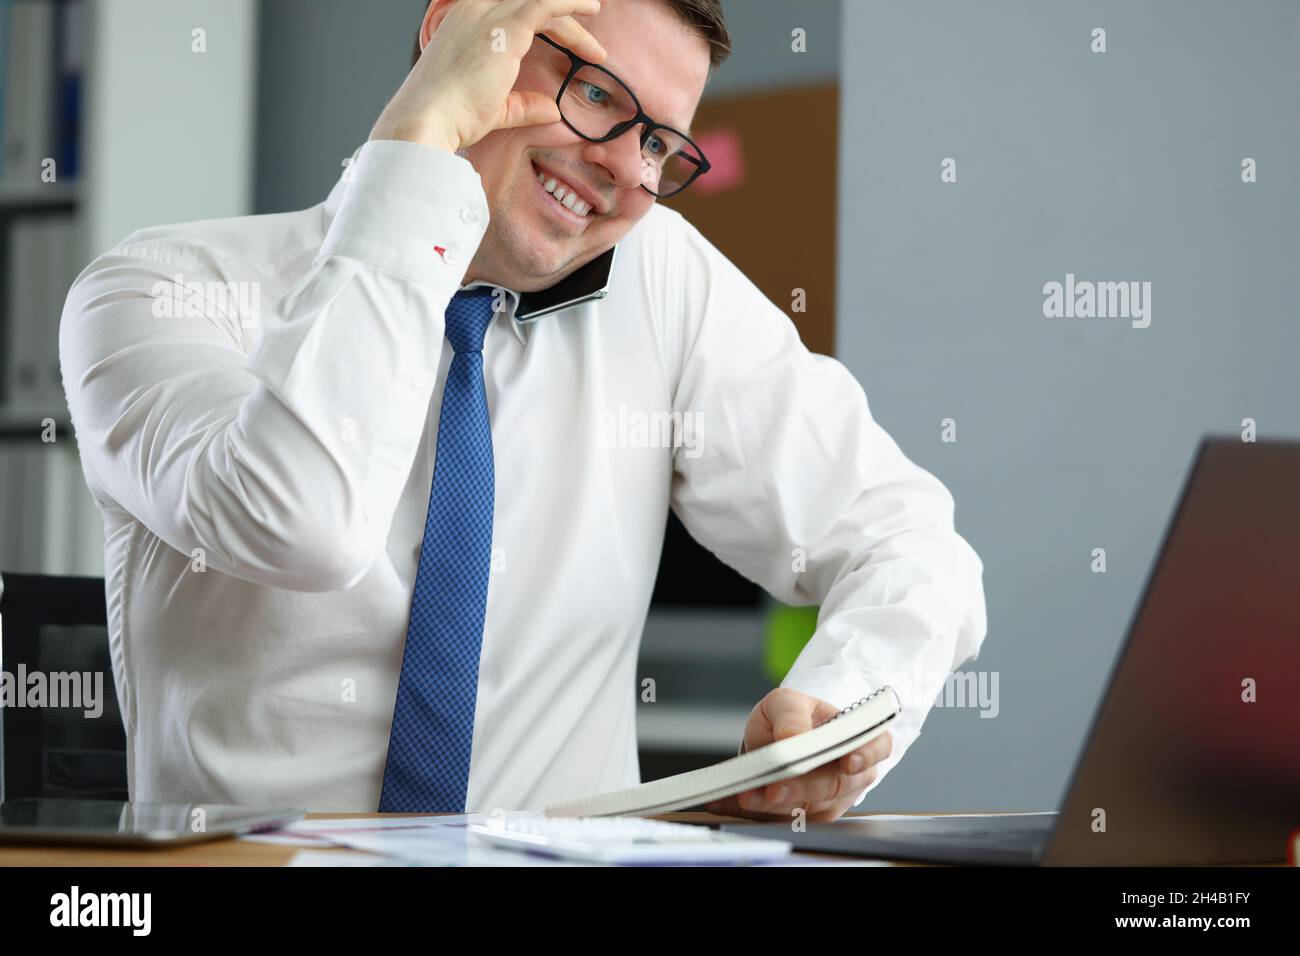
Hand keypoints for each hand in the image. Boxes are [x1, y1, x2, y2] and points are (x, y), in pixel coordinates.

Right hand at [370, 0, 608, 153]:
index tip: (562, 35)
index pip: (510, 9)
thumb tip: (552, 111)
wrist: (429, 118)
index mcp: (464, 21)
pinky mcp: (507, 28)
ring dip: (572, 17)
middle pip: (527, 4)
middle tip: (585, 41)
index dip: (540, 19)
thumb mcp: (493, 107)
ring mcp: (489, 15)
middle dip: (559, 18)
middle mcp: (474, 10)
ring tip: (596, 33)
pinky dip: (571, 4)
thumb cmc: (450, 116)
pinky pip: (547, 5)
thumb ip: (523, 105)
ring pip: (541, 3)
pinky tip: (591, 8)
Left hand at [706, 688, 892, 823]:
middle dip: (801, 787)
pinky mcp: (809, 817)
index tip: (848, 762)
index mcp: (853, 736)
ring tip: (746, 797)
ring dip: (776, 805)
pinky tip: (739, 802)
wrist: (774, 740)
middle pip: (835, 784)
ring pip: (811, 807)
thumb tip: (794, 736)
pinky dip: (762, 812)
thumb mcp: (785, 702)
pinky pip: (789, 819)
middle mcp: (851, 772)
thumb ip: (791, 714)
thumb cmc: (788, 717)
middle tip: (772, 787)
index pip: (877, 746)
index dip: (867, 755)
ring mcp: (832, 798)